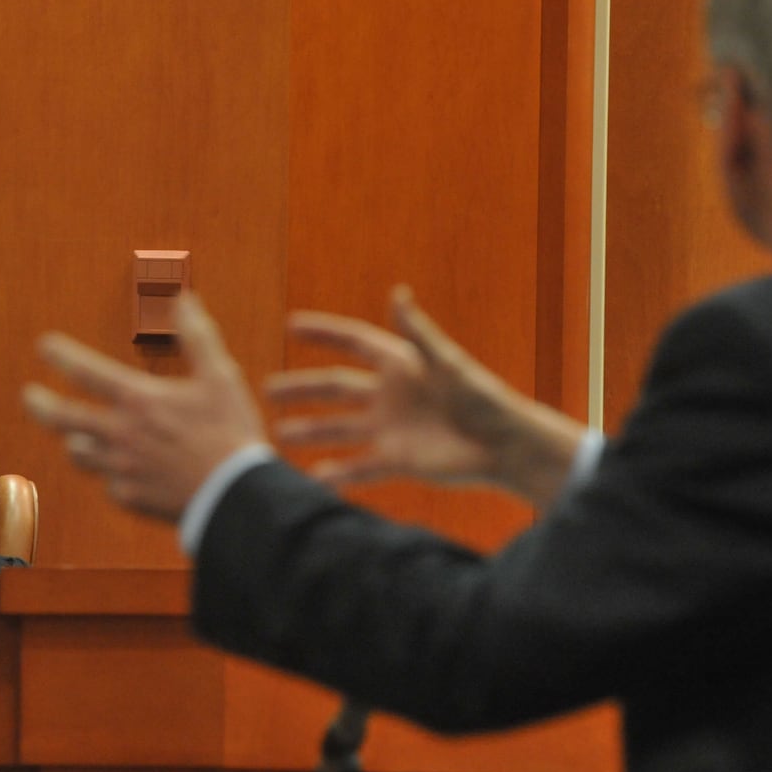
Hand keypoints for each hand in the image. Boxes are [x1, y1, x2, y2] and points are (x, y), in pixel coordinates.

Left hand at [23, 291, 267, 521]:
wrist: (235, 496)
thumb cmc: (230, 432)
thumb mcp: (220, 376)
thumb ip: (197, 336)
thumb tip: (184, 298)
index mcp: (138, 399)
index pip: (85, 371)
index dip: (60, 356)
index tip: (44, 346)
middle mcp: (119, 434)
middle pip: (62, 418)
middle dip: (40, 405)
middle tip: (29, 396)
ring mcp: (120, 469)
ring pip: (79, 454)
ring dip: (75, 441)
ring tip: (77, 437)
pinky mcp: (129, 498)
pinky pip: (110, 484)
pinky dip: (113, 475)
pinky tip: (125, 472)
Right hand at [267, 286, 585, 507]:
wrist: (504, 446)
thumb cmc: (483, 398)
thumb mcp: (447, 363)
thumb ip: (417, 333)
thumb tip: (398, 293)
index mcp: (400, 364)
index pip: (353, 342)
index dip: (324, 332)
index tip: (292, 325)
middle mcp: (389, 395)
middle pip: (335, 388)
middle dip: (302, 388)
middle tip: (266, 390)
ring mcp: (390, 428)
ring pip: (339, 429)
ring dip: (310, 431)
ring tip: (279, 434)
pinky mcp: (397, 460)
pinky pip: (359, 467)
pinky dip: (337, 474)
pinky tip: (312, 478)